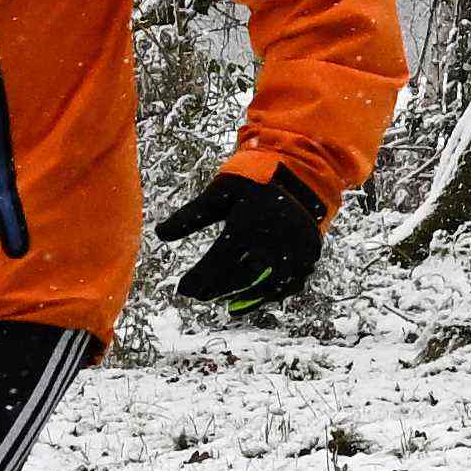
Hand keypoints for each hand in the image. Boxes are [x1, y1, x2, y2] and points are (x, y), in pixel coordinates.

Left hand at [156, 166, 325, 313]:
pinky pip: (289, 284)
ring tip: (224, 302)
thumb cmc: (255, 178)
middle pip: (240, 277)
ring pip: (266, 286)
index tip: (183, 290)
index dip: (198, 280)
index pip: (216, 263)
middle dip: (217, 288)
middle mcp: (273, 242)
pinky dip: (270, 293)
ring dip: (243, 296)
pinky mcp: (310, 255)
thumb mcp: (221, 192)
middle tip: (199, 296)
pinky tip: (254, 298)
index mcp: (247, 226)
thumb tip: (159, 234)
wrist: (303, 168)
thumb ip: (192, 215)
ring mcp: (295, 251)